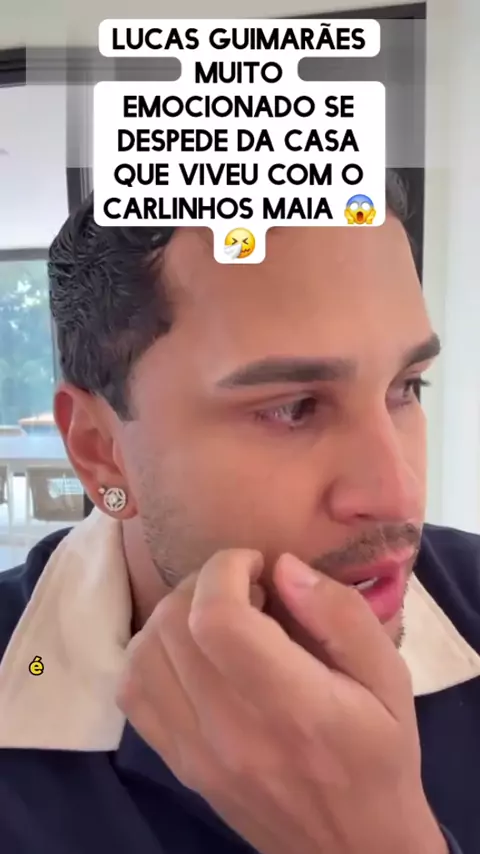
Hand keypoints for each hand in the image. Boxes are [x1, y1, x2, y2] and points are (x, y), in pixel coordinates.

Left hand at [117, 550, 447, 853]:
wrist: (353, 848)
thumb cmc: (379, 756)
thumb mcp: (390, 679)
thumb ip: (341, 616)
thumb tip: (283, 567)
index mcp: (291, 705)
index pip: (217, 620)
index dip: (224, 570)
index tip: (255, 564)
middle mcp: (231, 730)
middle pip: (173, 627)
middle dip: (201, 583)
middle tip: (243, 585)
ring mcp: (196, 752)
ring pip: (143, 654)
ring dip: (173, 614)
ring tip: (216, 614)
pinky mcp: (179, 763)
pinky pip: (132, 692)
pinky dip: (148, 654)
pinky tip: (188, 650)